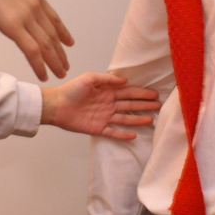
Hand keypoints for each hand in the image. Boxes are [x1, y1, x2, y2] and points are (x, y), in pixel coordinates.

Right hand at [0, 0, 73, 81]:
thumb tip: (6, 1)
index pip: (53, 18)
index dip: (63, 32)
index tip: (69, 42)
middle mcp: (35, 6)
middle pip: (52, 34)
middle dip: (60, 52)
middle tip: (66, 65)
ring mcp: (26, 16)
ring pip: (47, 45)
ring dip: (55, 61)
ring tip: (61, 73)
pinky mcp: (14, 26)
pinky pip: (32, 50)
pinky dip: (40, 65)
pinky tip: (44, 74)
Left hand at [41, 72, 161, 139]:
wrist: (56, 105)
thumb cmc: (71, 89)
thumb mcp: (90, 78)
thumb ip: (107, 79)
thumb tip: (125, 80)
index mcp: (107, 92)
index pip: (128, 92)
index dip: (141, 93)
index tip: (154, 93)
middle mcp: (108, 104)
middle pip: (130, 105)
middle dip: (144, 105)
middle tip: (158, 105)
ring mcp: (104, 117)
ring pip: (125, 118)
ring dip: (138, 119)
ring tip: (151, 120)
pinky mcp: (97, 129)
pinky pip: (113, 132)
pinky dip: (123, 134)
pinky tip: (134, 135)